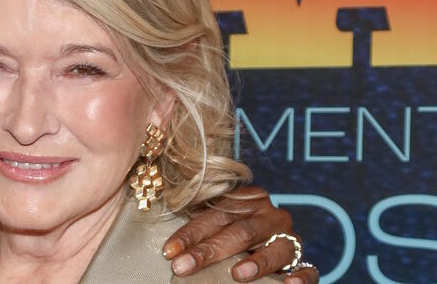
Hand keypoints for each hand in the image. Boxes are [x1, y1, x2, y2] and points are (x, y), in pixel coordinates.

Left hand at [162, 186, 318, 283]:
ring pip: (275, 248)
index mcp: (246, 200)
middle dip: (209, 251)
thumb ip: (203, 231)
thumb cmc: (232, 232)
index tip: (169, 252)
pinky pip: (307, 269)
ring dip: (256, 262)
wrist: (267, 236)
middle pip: (240, 232)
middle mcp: (269, 215)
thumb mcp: (218, 224)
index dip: (190, 234)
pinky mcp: (302, 259)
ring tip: (237, 275)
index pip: (215, 216)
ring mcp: (289, 237)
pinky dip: (300, 278)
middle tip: (183, 267)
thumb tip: (171, 251)